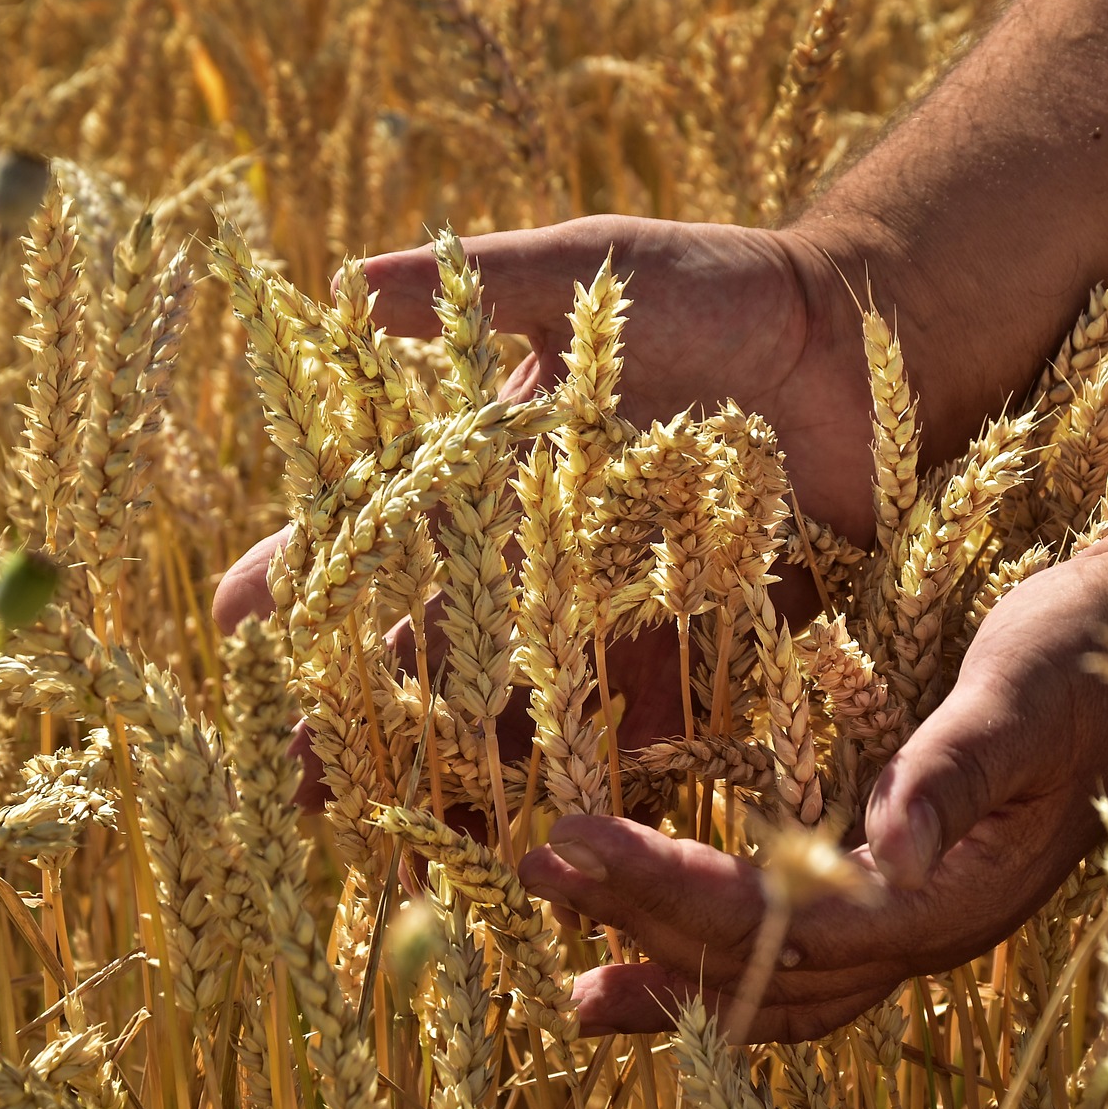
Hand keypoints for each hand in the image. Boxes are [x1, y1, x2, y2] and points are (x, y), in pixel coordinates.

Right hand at [211, 214, 879, 803]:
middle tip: (293, 777)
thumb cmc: (728, 289)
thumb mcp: (601, 274)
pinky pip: (642, 721)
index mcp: (505, 463)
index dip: (314, 572)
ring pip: (525, 701)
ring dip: (461, 767)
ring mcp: (625, 607)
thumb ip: (496, 283)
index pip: (389, 525)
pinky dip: (594, 775)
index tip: (237, 625)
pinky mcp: (708, 646)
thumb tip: (355, 282)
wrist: (870, 340)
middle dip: (367, 706)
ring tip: (393, 832)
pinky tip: (544, 834)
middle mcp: (551, 551)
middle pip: (440, 639)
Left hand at [518, 507, 1107, 1040]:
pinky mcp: (913, 882)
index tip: (570, 842)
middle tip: (537, 872)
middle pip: (768, 969)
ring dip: (681, 981)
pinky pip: (811, 958)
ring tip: (582, 992)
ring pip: (787, 988)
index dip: (669, 889)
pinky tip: (674, 955)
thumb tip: (887, 854)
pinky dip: (734, 967)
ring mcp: (926, 915)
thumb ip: (953, 772)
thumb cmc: (1088, 654)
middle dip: (644, 928)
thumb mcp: (1019, 693)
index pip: (782, 919)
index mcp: (954, 895)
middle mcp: (934, 927)